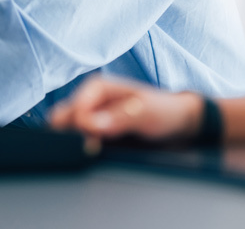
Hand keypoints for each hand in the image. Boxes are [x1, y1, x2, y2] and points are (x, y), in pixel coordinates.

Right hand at [48, 75, 204, 141]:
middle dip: (70, 135)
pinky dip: (83, 152)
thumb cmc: (164, 111)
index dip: (77, 123)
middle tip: (89, 148)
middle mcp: (91, 104)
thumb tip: (90, 124)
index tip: (87, 137)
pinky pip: (80, 145)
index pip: (74, 106)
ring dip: (77, 145)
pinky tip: (95, 157)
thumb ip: (120, 117)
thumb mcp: (146, 112)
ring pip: (69, 135)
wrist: (179, 127)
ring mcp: (92, 122)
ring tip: (94, 152)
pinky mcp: (96, 138)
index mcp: (98, 88)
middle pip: (65, 120)